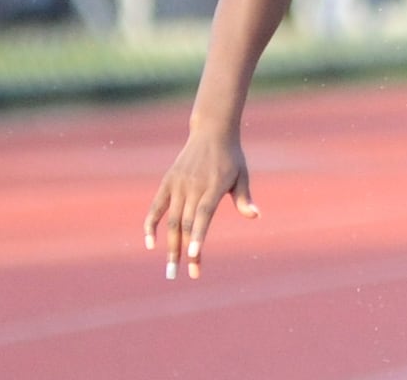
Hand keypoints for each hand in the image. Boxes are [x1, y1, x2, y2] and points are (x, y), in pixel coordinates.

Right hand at [143, 130, 259, 279]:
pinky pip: (156, 207)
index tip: (195, 255)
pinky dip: (151, 224)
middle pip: (186, 224)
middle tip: (181, 275)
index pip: (203, 215)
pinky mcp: (167, 182)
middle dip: (183, 251)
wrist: (211, 131)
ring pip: (171, 220)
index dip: (198, 235)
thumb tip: (255, 215)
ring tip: (170, 268)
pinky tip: (150, 243)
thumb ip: (244, 197)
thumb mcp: (242, 174)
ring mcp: (178, 184)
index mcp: (213, 186)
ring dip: (169, 245)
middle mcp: (193, 186)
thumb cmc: (231, 157)